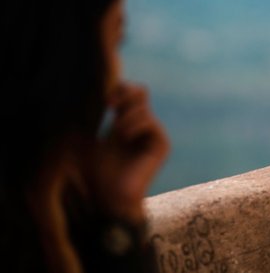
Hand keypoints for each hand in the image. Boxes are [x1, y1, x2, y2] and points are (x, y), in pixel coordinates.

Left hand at [89, 82, 169, 222]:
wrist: (110, 201)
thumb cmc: (94, 176)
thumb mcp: (88, 142)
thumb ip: (94, 120)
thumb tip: (92, 96)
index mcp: (122, 124)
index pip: (127, 92)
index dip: (117, 89)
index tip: (103, 100)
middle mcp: (139, 126)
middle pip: (140, 91)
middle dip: (125, 93)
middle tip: (109, 106)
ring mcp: (152, 134)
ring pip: (142, 107)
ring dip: (125, 117)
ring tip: (116, 133)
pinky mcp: (161, 144)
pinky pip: (149, 121)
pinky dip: (134, 125)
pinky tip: (123, 138)